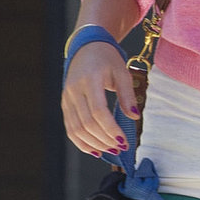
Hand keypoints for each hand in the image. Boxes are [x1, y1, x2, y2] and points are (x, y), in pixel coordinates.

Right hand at [62, 39, 137, 157]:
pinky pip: (70, 128)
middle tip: (121, 148)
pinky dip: (81, 142)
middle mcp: (74, 90)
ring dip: (94, 144)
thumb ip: (128, 95)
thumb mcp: (122, 72)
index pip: (98, 111)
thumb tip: (134, 116)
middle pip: (86, 123)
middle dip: (105, 140)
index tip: (124, 141)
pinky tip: (96, 150)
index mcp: (89, 80)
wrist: (87, 48)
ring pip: (76, 129)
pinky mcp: (64, 104)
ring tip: (111, 151)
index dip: (110, 129)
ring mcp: (67, 98)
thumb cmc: (107, 59)